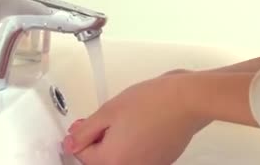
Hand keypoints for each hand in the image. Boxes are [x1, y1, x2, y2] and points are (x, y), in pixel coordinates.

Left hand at [63, 72, 207, 164]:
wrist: (186, 101)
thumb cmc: (153, 102)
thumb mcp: (108, 111)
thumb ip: (86, 130)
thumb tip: (72, 142)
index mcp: (112, 161)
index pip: (82, 154)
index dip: (80, 135)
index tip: (84, 123)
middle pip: (101, 159)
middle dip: (98, 140)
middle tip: (105, 118)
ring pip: (120, 157)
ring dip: (116, 142)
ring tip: (126, 119)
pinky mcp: (160, 162)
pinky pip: (138, 156)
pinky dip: (134, 143)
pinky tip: (140, 125)